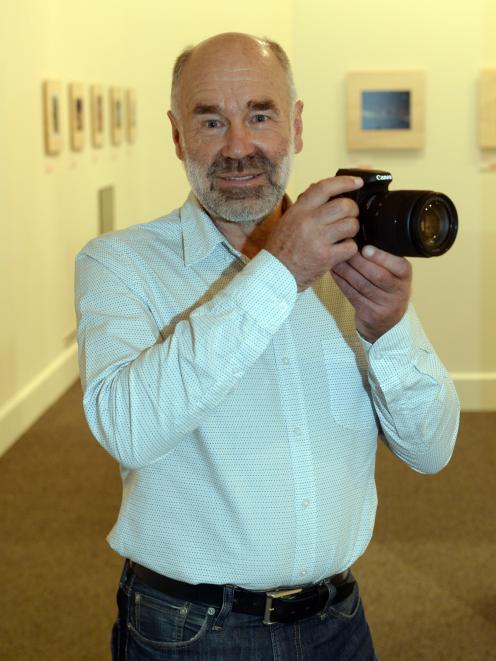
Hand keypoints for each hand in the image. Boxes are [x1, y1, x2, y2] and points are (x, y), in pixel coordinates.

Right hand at [265, 176, 362, 290]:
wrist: (275, 274)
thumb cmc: (281, 248)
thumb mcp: (287, 220)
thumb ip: (306, 206)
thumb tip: (326, 191)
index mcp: (299, 211)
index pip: (324, 188)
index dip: (345, 182)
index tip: (357, 183)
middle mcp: (309, 222)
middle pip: (344, 206)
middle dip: (353, 210)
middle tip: (350, 216)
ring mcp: (318, 240)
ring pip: (351, 225)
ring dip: (352, 229)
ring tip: (345, 234)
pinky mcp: (326, 258)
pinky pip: (350, 246)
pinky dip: (350, 248)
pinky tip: (342, 249)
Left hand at [331, 245, 411, 342]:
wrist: (388, 322)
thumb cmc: (388, 290)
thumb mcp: (394, 274)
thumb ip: (384, 259)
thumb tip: (362, 237)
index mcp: (405, 277)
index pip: (398, 266)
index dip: (381, 257)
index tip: (365, 248)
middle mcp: (398, 292)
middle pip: (378, 275)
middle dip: (358, 262)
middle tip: (345, 250)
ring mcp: (384, 305)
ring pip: (362, 285)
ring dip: (346, 271)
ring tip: (336, 259)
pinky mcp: (370, 313)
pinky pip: (352, 295)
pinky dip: (341, 282)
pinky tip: (334, 272)